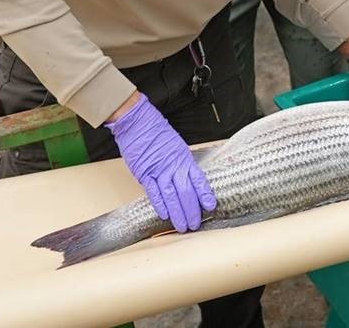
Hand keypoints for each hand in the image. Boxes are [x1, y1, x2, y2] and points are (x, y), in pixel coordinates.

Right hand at [105, 93, 215, 231]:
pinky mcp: (144, 173)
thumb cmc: (157, 133)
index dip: (205, 194)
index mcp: (184, 158)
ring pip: (171, 195)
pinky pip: (153, 192)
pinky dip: (160, 204)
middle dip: (192, 210)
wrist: (138, 123)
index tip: (211, 206)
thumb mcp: (176, 146)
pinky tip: (165, 215)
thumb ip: (182, 164)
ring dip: (178, 212)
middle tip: (195, 224)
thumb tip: (189, 181)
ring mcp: (158, 170)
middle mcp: (173, 165)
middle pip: (186, 191)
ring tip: (182, 226)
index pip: (198, 179)